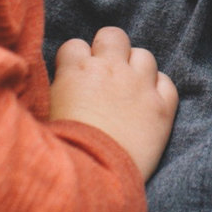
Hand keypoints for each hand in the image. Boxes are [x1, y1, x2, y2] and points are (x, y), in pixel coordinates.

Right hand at [50, 26, 176, 178]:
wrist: (92, 175)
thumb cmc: (61, 150)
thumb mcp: (44, 114)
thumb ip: (53, 93)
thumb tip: (53, 88)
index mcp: (76, 71)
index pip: (75, 45)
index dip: (75, 60)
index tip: (74, 76)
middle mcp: (110, 70)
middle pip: (113, 36)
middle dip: (109, 49)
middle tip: (105, 74)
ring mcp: (139, 86)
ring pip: (144, 56)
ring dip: (136, 68)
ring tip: (128, 90)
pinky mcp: (162, 108)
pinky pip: (167, 83)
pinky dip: (159, 89)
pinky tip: (148, 103)